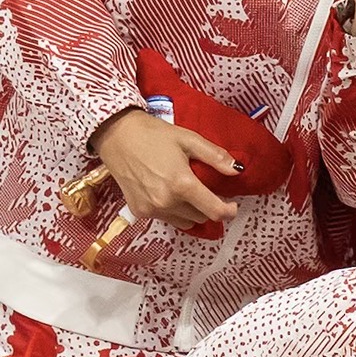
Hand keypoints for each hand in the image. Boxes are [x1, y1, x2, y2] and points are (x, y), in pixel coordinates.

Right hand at [91, 105, 240, 229]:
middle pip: (201, 217)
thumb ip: (215, 157)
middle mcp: (166, 202)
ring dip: (192, 211)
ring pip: (185, 221)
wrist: (116, 136)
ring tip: (187, 191)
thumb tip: (238, 170)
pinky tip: (169, 192)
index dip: (229, 211)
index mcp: (182, 184)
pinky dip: (174, 211)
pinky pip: (166, 219)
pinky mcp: (138, 211)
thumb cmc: (154, 135)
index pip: (214, 212)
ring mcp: (151, 209)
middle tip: (206, 189)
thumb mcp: (190, 139)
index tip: (232, 205)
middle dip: (209, 206)